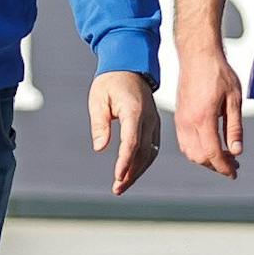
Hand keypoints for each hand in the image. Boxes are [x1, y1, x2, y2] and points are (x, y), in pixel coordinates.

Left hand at [89, 71, 160, 195]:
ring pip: (150, 153)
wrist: (130, 66)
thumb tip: (99, 147)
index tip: (117, 176)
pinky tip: (132, 173)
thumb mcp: (98, 99)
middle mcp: (148, 118)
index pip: (131, 142)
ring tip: (122, 185)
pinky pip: (152, 148)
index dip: (125, 161)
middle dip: (130, 173)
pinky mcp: (154, 125)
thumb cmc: (110, 81)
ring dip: (137, 172)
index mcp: (134, 111)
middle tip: (117, 189)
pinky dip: (143, 163)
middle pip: (143, 153)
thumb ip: (100, 123)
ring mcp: (154, 122)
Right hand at [175, 42, 243, 178]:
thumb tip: (236, 150)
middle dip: (216, 166)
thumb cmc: (217, 72)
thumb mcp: (234, 99)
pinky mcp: (179, 116)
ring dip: (206, 159)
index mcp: (203, 119)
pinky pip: (184, 142)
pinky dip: (196, 151)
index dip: (225, 167)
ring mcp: (180, 120)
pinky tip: (210, 146)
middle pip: (199, 157)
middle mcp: (188, 122)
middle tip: (233, 165)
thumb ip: (235, 127)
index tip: (235, 173)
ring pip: (189, 152)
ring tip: (224, 157)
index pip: (213, 153)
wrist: (198, 56)